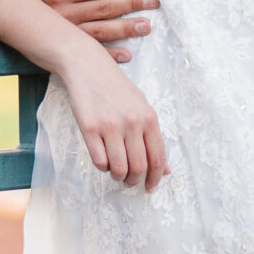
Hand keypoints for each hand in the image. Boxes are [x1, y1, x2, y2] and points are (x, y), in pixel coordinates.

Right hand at [20, 0, 154, 56]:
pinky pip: (90, 50)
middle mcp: (64, 12)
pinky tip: (127, 55)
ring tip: (147, 25)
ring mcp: (66, 31)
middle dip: (131, 4)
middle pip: (104, 8)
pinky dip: (109, 54)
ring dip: (125, 29)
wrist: (19, 4)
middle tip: (153, 1)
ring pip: (100, 31)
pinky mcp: (66, 44)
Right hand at [60, 53, 168, 191]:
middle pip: (139, 167)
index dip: (155, 178)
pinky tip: (103, 160)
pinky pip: (99, 161)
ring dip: (118, 177)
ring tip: (116, 173)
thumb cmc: (116, 87)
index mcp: (149, 117)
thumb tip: (165, 169)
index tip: (150, 187)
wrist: (87, 66)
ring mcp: (110, 126)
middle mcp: (131, 123)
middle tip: (130, 182)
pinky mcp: (89, 128)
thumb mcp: (141, 106)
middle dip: (135, 181)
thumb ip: (153, 137)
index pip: (158, 158)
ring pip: (118, 168)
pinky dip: (103, 167)